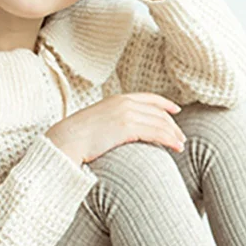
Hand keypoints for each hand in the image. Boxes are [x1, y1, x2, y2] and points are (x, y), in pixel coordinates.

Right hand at [45, 93, 185, 165]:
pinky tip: (176, 147)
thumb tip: (118, 132)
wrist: (65, 141)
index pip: (148, 98)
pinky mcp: (127, 127)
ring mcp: (126, 114)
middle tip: (180, 137)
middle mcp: (124, 103)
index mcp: (117, 99)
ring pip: (160, 123)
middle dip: (172, 124)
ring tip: (181, 145)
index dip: (165, 104)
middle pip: (158, 112)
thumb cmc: (76, 137)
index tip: (175, 110)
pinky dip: (170, 139)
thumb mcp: (96, 122)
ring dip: (174, 134)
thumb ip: (110, 121)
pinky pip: (156, 132)